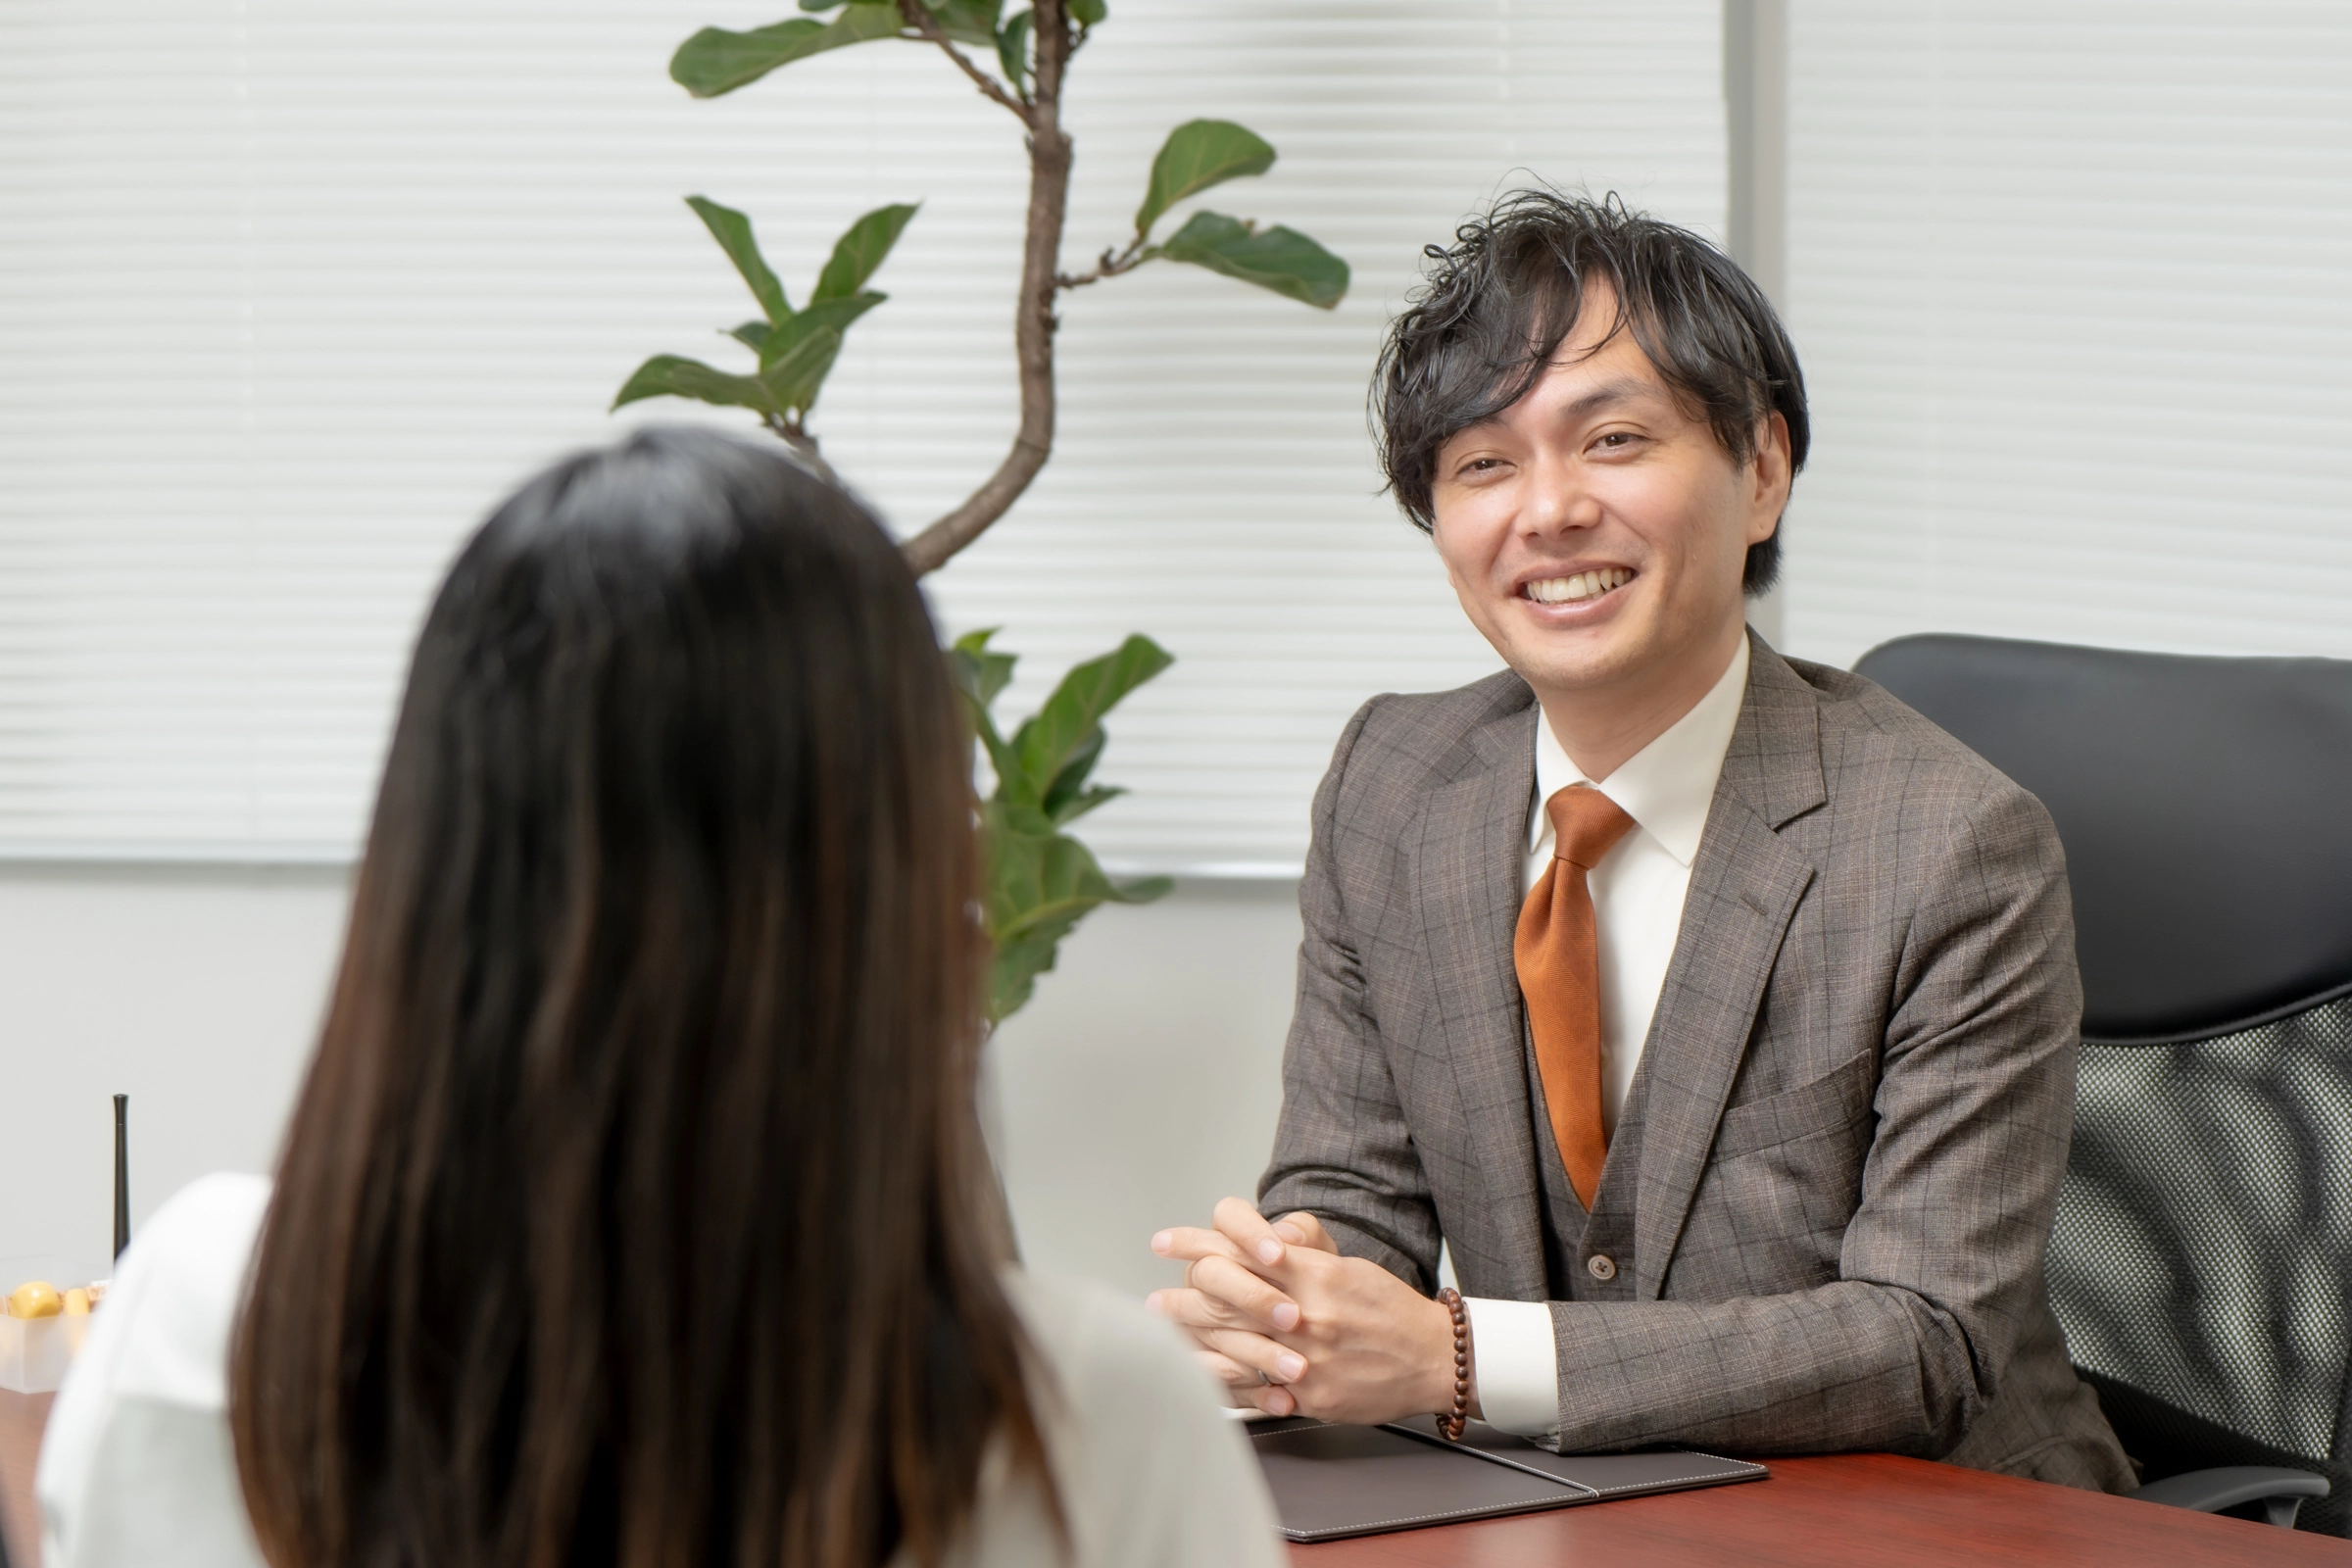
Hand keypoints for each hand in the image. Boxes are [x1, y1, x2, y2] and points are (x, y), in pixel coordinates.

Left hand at [1148, 1197, 1470, 1425]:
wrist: (1434, 1357)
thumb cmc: (1389, 1309)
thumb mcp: (1346, 1267)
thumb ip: (1300, 1258)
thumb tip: (1258, 1243)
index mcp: (1313, 1275)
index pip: (1241, 1250)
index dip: (1195, 1243)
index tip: (1166, 1244)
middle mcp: (1304, 1314)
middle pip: (1224, 1299)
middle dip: (1180, 1298)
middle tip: (1154, 1300)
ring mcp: (1305, 1359)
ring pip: (1231, 1347)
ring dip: (1191, 1342)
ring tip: (1166, 1341)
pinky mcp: (1311, 1396)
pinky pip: (1255, 1393)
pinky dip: (1223, 1384)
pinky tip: (1200, 1378)